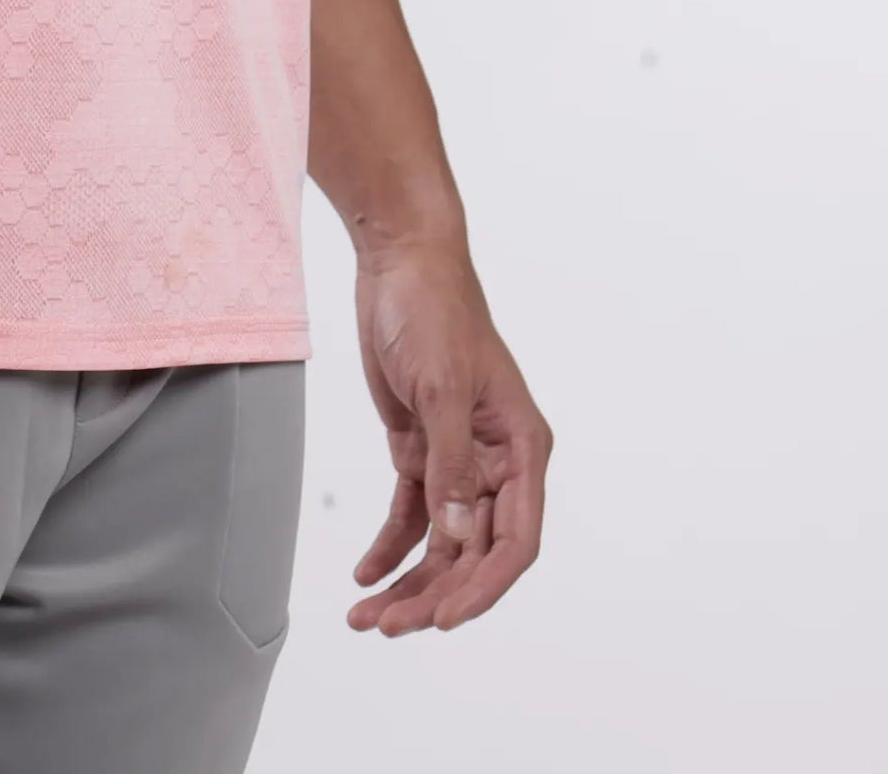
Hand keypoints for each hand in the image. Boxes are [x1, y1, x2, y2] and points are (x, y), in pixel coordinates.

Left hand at [346, 238, 551, 635]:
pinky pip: (411, 514)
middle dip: (434, 594)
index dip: (484, 586)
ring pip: (441, 542)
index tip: (445, 619)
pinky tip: (365, 574)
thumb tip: (458, 538)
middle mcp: (497, 462)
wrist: (400, 262)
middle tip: (387, 626)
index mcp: (522, 448)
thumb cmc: (435, 311)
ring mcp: (458, 458)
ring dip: (408, 582)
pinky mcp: (422, 449)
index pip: (516, 540)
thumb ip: (451, 465)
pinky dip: (390, 547)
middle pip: (473, 552)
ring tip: (366, 618)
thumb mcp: (443, 387)